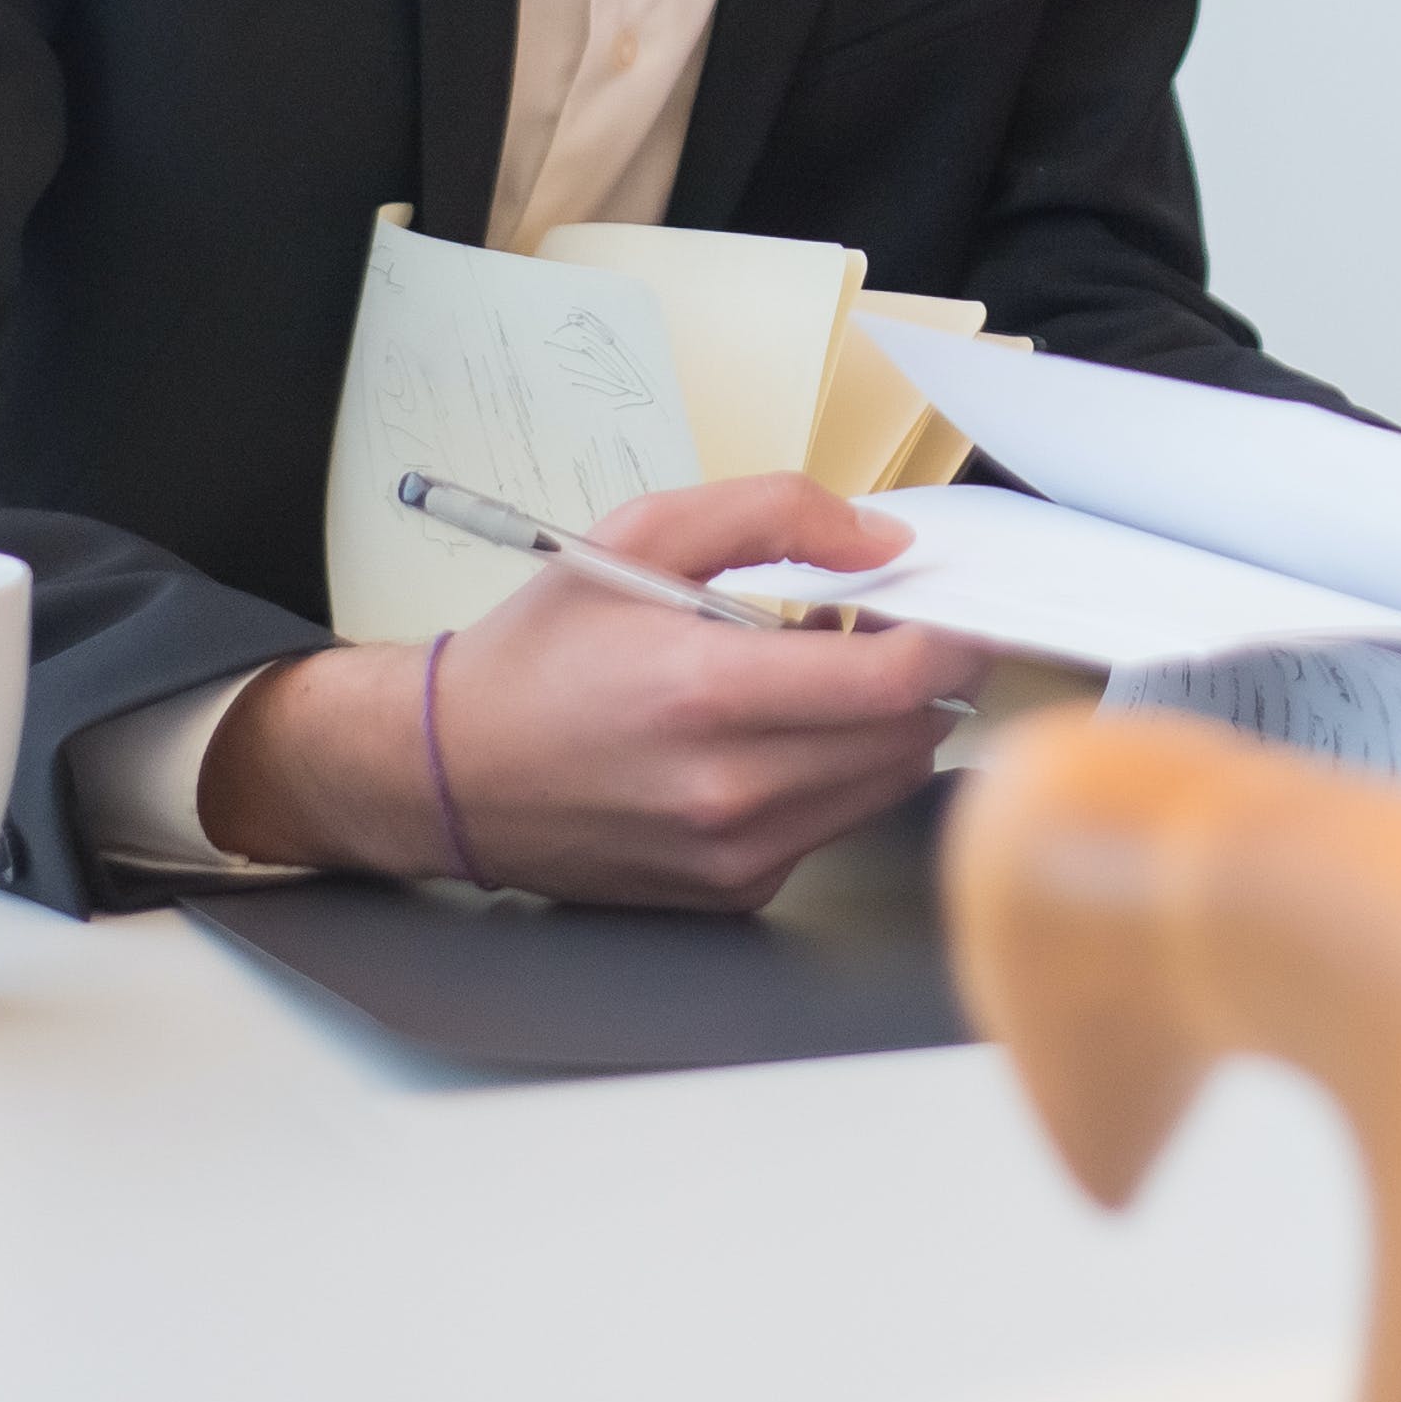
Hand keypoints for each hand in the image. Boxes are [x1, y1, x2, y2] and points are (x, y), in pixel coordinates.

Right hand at [201, 476, 988, 906]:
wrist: (448, 772)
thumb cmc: (539, 654)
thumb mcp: (640, 535)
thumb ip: (774, 512)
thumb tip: (883, 537)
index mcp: (707, 693)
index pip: (897, 681)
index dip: (951, 638)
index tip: (952, 606)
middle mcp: (727, 789)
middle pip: (909, 737)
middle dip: (922, 674)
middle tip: (883, 624)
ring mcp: (733, 853)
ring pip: (884, 786)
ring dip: (886, 725)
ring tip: (826, 671)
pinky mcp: (733, 890)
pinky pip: (834, 824)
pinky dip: (837, 773)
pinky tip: (783, 731)